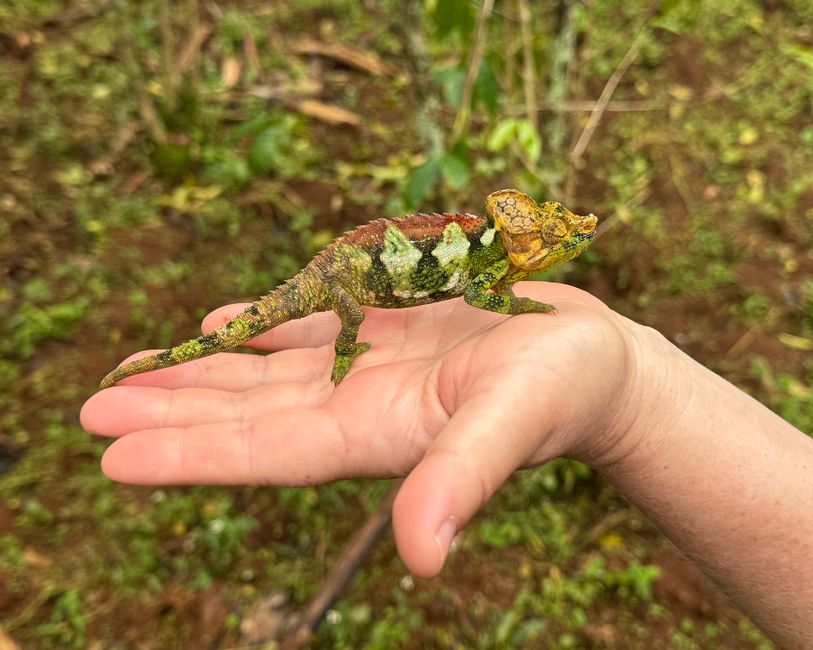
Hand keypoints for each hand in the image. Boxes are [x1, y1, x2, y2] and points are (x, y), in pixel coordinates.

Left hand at [81, 282, 637, 576]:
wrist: (593, 362)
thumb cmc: (565, 391)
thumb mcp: (513, 422)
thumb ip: (462, 479)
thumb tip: (421, 560)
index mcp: (378, 432)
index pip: (268, 451)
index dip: (193, 453)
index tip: (113, 454)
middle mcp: (361, 403)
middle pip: (252, 412)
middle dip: (175, 411)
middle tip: (91, 409)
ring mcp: (372, 365)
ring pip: (271, 368)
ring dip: (205, 369)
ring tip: (139, 368)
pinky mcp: (390, 328)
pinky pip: (312, 322)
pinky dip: (264, 322)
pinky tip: (224, 320)